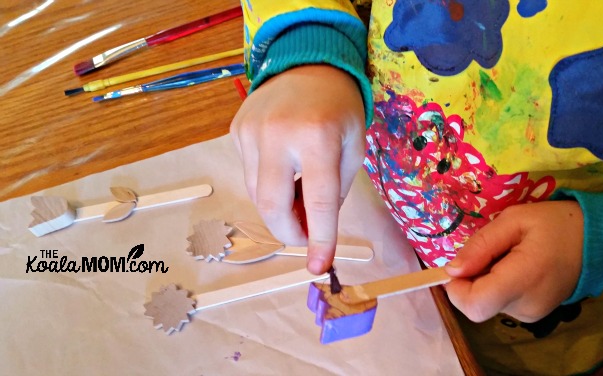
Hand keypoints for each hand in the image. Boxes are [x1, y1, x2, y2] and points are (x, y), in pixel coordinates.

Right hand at [230, 65, 365, 274]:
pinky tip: (285, 166)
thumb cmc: (339, 110)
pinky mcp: (236, 130)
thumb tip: (309, 231)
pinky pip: (249, 173)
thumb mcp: (352, 150)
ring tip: (300, 194)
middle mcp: (278, 134)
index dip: (320, 240)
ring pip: (257, 193)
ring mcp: (251, 131)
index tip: (320, 268)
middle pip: (271, 206)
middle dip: (289, 232)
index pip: (318, 201)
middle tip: (306, 236)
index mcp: (318, 137)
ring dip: (280, 207)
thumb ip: (334, 193)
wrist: (309, 63)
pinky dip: (268, 183)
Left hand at [444, 201, 583, 322]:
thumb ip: (481, 245)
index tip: (460, 264)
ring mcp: (532, 315)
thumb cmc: (556, 224)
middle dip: (471, 279)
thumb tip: (452, 270)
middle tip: (491, 251)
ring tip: (509, 255)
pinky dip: (498, 286)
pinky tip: (516, 266)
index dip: (456, 288)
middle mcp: (526, 306)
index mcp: (523, 280)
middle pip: (478, 305)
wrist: (599, 242)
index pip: (475, 305)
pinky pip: (502, 303)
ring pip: (488, 304)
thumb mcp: (514, 220)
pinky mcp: (534, 315)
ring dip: (486, 281)